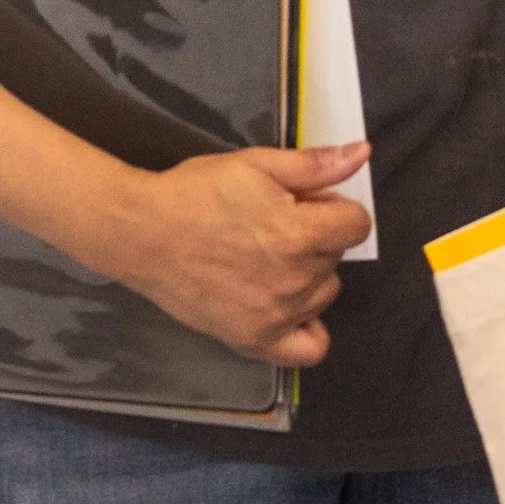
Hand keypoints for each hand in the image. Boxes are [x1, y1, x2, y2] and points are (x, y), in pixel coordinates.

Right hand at [102, 142, 372, 367]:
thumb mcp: (255, 165)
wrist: (141, 233)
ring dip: (310, 274)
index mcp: (299, 234)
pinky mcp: (254, 341)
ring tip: (270, 258)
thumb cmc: (196, 192)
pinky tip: (290, 307)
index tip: (305, 201)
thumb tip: (363, 154)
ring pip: (325, 292)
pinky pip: (310, 349)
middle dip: (317, 234)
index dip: (334, 205)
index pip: (356, 224)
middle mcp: (294, 281)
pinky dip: (308, 328)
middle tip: (275, 223)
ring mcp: (276, 316)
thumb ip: (314, 165)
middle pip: (337, 255)